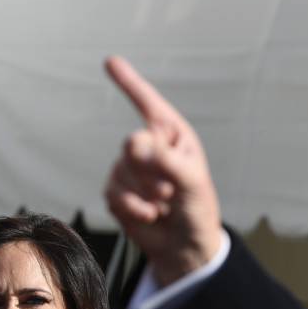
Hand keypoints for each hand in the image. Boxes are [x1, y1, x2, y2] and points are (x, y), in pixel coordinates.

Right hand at [104, 55, 223, 286]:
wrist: (185, 247)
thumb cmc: (197, 209)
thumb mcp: (191, 183)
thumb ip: (165, 161)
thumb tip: (132, 142)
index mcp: (173, 136)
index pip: (148, 104)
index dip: (129, 83)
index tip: (110, 61)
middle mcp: (151, 147)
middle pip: (132, 146)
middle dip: (151, 174)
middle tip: (171, 193)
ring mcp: (131, 169)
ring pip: (121, 172)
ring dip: (144, 195)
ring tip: (164, 206)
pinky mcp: (118, 192)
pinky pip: (112, 193)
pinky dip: (132, 208)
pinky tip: (150, 217)